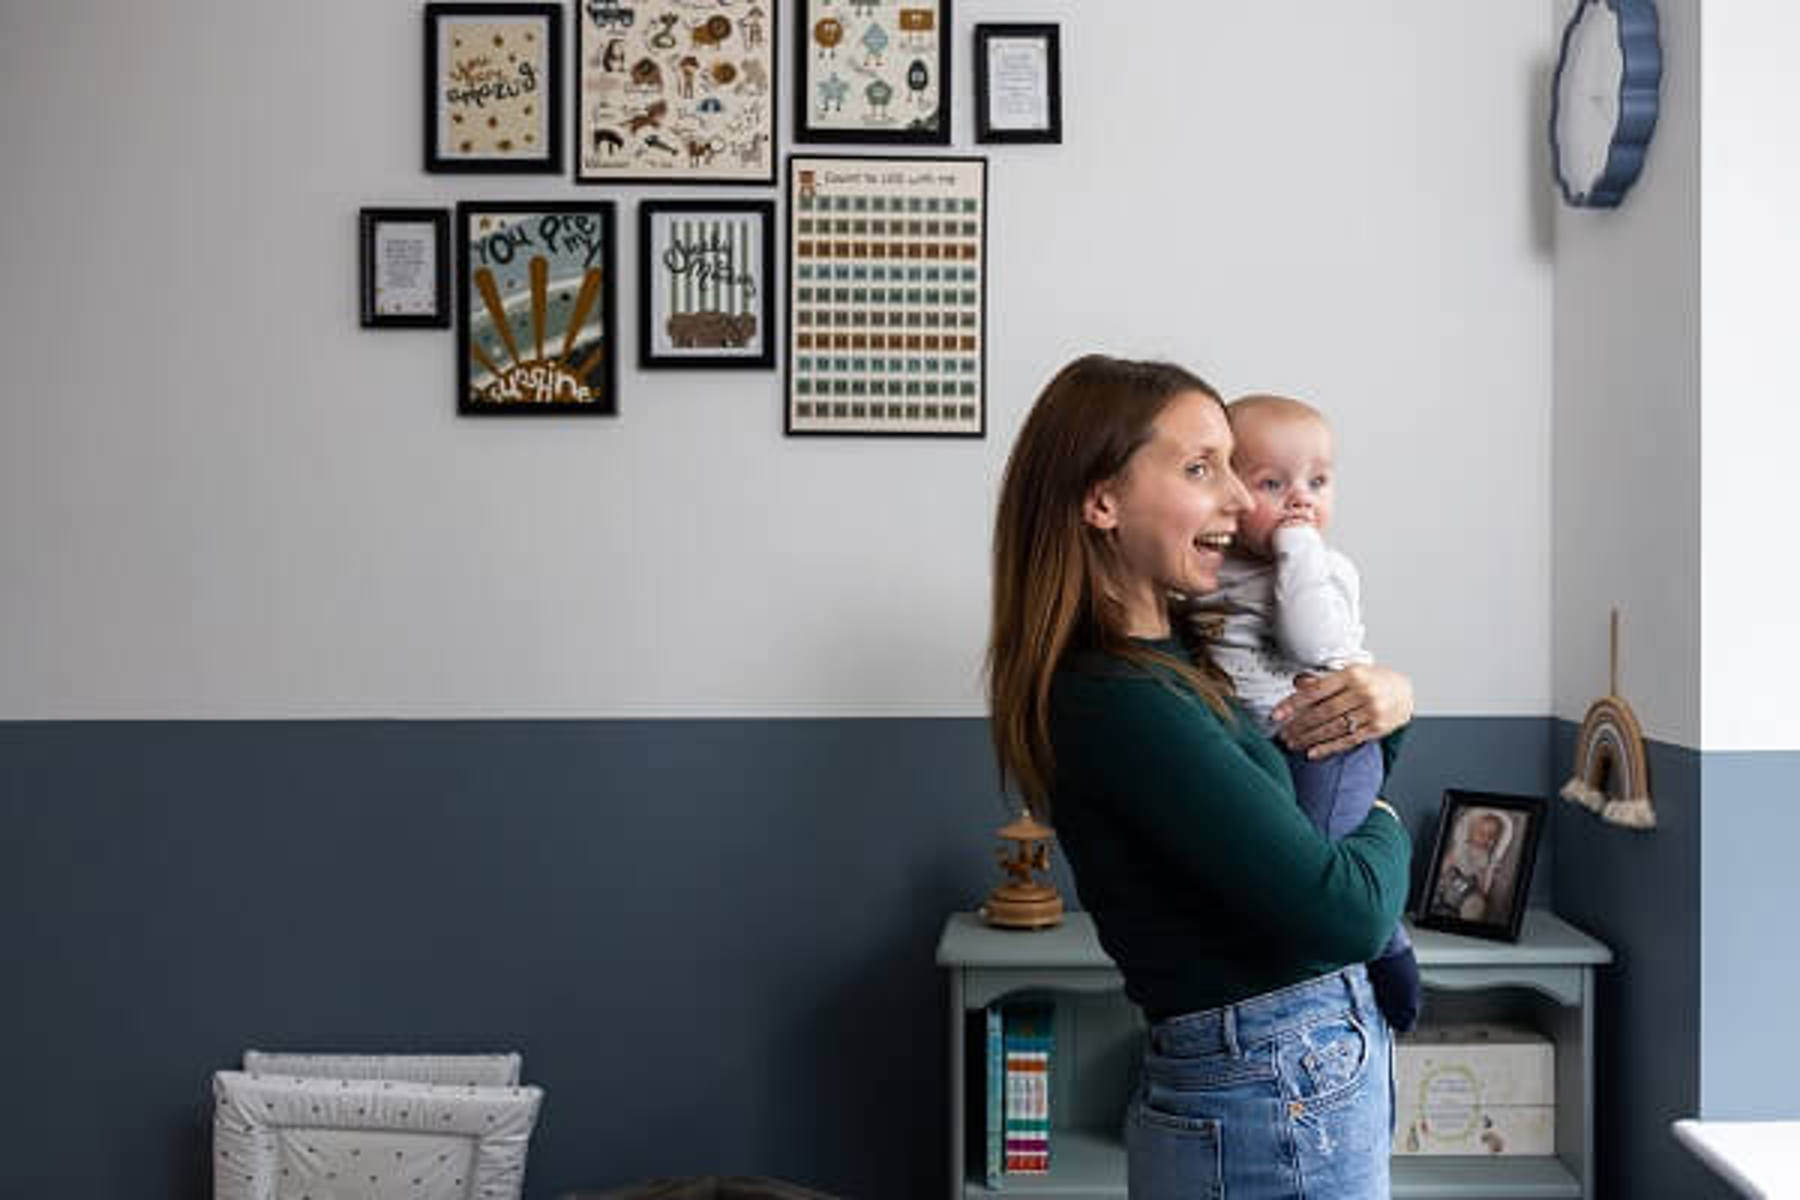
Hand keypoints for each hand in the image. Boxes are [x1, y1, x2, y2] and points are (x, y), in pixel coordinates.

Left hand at [1269, 663, 1413, 759]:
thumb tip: (1298, 683)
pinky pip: (1348, 740)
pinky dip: (1328, 748)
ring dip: (1309, 738)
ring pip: (1333, 728)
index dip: (1294, 703)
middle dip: (1299, 724)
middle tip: (1283, 733)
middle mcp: (1363, 692)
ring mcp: (1371, 711)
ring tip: (1292, 742)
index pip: (1316, 691)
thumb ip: (1324, 679)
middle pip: (1323, 712)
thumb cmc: (1373, 680)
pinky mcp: (1377, 728)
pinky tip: (1313, 752)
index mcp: (1352, 674)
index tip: (1277, 714)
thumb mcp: (1350, 672)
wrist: (1405, 692)